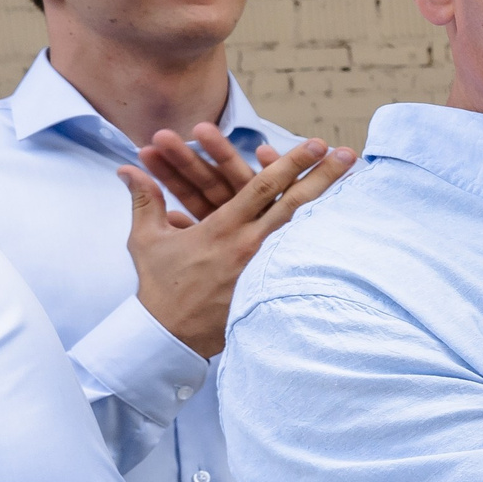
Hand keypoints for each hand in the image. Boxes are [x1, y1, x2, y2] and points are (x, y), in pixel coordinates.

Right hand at [116, 136, 353, 356]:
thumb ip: (144, 201)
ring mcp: (266, 267)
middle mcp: (252, 246)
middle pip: (296, 204)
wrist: (172, 336)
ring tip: (356, 185)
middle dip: (324, 177)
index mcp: (223, 230)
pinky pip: (300, 257)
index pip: (263, 188)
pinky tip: (346, 226)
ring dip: (330, 203)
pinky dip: (322, 239)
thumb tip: (127, 169)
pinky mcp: (270, 285)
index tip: (316, 145)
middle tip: (349, 154)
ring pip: (304, 228)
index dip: (290, 163)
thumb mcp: (147, 241)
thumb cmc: (161, 287)